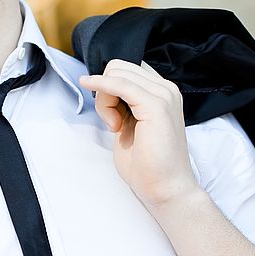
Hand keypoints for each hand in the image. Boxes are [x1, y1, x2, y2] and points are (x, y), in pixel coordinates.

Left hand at [78, 59, 200, 212]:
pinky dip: (100, 85)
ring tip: (115, 126)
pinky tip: (88, 87)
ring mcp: (164, 95)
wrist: (165, 188)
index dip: (109, 87)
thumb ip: (121, 104)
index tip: (111, 116)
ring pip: (116, 74)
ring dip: (104, 99)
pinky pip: (119, 83)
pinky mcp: (156, 105)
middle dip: (104, 92)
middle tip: (112, 122)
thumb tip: (102, 87)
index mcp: (161, 92)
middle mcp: (166, 89)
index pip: (126, 69)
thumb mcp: (128, 124)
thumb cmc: (146, 163)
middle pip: (118, 67)